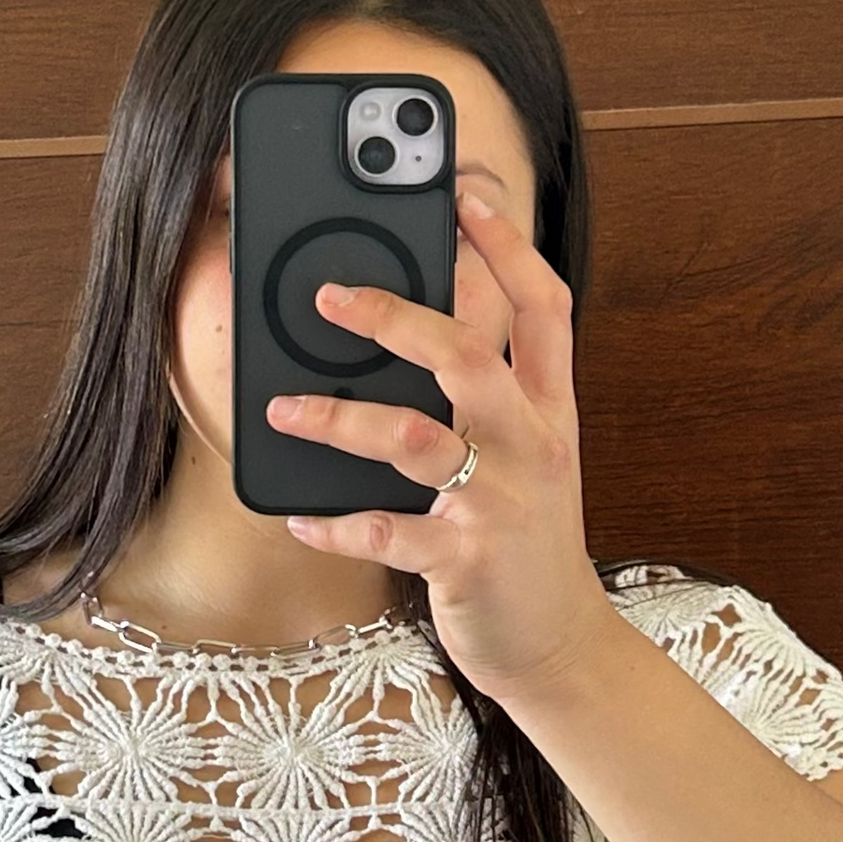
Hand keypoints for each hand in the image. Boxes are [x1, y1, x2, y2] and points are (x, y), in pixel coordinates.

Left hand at [269, 189, 614, 704]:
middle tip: (331, 296)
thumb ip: (494, 393)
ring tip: (284, 408)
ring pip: (415, 438)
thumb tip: (423, 319)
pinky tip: (300, 518)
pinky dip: (337, 525)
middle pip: (469, 356)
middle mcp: (529, 445)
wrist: (558, 644)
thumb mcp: (530, 456)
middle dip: (399, 317)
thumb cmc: (525, 540)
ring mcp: (499, 503)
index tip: (466, 197)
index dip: (506, 248)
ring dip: (341, 419)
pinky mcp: (465, 560)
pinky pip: (387, 534)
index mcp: (547, 410)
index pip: (542, 308)